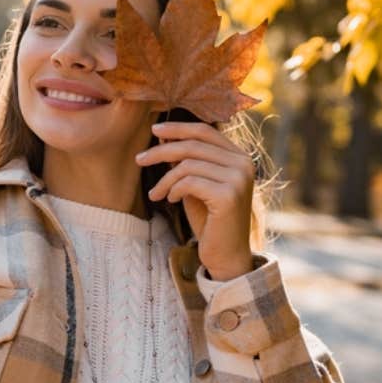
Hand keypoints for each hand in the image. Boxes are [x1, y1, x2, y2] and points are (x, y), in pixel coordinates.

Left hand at [135, 121, 254, 280]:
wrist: (226, 254)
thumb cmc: (209, 219)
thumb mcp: (194, 184)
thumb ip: (186, 161)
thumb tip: (164, 137)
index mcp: (239, 157)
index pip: (205, 131)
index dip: (178, 128)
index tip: (154, 130)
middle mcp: (244, 164)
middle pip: (192, 145)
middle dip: (160, 151)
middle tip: (139, 160)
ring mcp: (238, 178)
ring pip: (187, 164)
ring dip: (164, 179)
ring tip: (156, 193)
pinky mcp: (229, 195)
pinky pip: (189, 182)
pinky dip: (173, 189)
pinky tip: (171, 201)